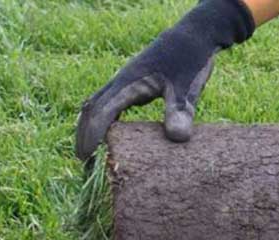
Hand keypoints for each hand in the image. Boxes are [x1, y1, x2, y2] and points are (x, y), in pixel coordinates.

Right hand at [75, 0, 255, 160]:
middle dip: (84, 135)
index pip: (101, 112)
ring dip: (90, 128)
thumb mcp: (188, 87)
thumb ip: (180, 110)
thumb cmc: (190, 60)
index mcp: (128, 83)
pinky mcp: (133, 85)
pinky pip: (110, 104)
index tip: (88, 159)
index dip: (92, 136)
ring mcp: (125, 83)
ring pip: (97, 106)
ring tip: (91, 156)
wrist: (194, 37)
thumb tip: (177, 138)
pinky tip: (111, 139)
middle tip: (84, 164)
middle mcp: (120, 82)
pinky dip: (105, 122)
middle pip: (91, 110)